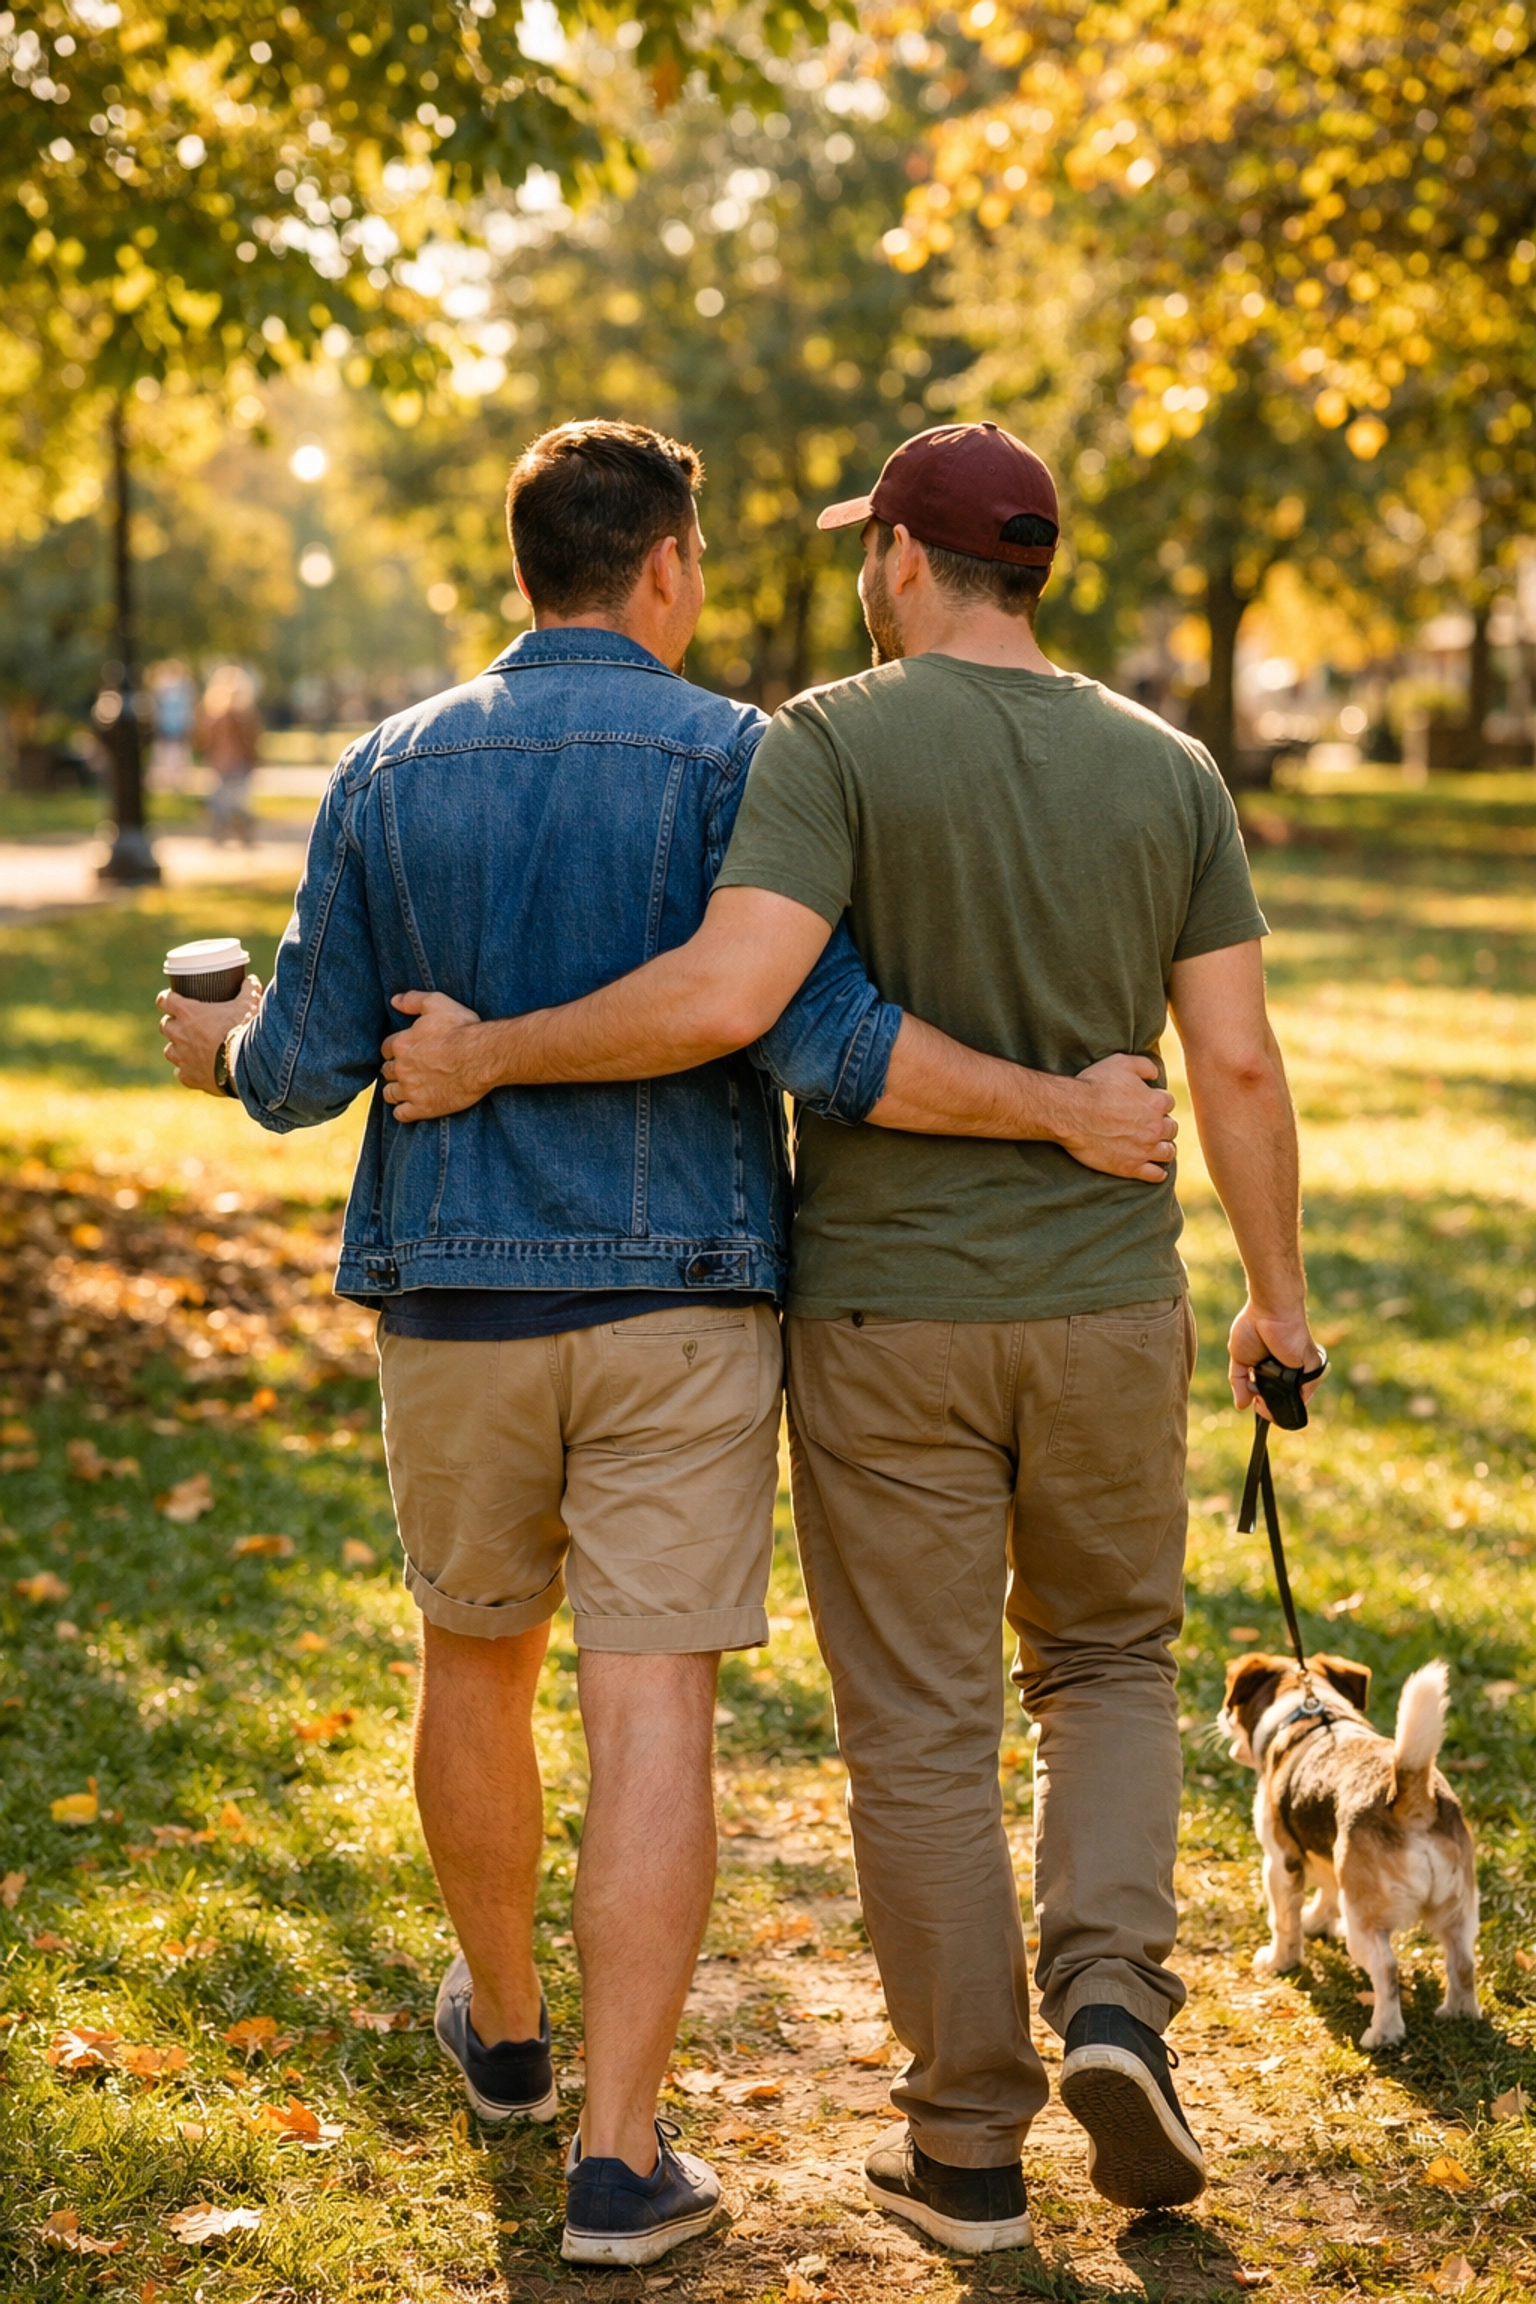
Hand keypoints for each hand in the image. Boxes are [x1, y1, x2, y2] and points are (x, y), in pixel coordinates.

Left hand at [156, 978, 260, 1094]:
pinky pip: (182, 1074)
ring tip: (191, 1048)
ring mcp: (182, 1058)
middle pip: (164, 1025)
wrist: (247, 1064)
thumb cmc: (244, 1030)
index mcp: (188, 1013)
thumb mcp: (249, 1004)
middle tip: (187, 1024)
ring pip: (169, 1051)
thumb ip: (248, 990)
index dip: (167, 999)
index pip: (164, 1000)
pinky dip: (188, 1071)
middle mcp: (179, 1034)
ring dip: (178, 1048)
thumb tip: (251, 980)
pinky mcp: (190, 1077)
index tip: (173, 999)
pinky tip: (199, 1070)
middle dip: (173, 1024)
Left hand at [381, 990, 489, 1120]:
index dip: (395, 1051)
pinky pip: (401, 1114)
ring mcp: (411, 1090)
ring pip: (390, 1094)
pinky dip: (403, 1112)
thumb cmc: (462, 1029)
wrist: (482, 1057)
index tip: (405, 1053)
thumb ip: (413, 1000)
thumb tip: (394, 1001)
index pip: (386, 1049)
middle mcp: (402, 1068)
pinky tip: (411, 1107)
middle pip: (386, 1072)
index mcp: (401, 1044)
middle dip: (395, 1071)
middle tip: (409, 1071)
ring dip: (396, 1091)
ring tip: (408, 1090)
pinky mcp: (423, 1108)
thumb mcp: (437, 1003)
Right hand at [1056, 1053, 1176, 1181]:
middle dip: (1162, 1125)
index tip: (1147, 1104)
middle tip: (1149, 1125)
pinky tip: (1156, 1170)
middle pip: (1171, 1128)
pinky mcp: (1130, 1167)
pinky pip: (1155, 1175)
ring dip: (1164, 1148)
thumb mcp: (1120, 1062)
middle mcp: (1155, 1127)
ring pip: (1168, 1152)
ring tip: (1155, 1147)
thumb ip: (1144, 1065)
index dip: (1157, 1102)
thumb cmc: (1093, 1085)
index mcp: (1155, 1102)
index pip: (1168, 1103)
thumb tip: (1156, 1074)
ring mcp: (1144, 1149)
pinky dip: (1158, 1173)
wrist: (1070, 1113)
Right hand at [1228, 1301, 1324, 1418]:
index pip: (1270, 1390)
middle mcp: (1287, 1369)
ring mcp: (1300, 1370)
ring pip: (1294, 1398)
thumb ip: (1239, 1382)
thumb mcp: (1239, 1359)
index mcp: (1271, 1365)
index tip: (1252, 1403)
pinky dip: (1293, 1402)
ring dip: (1279, 1407)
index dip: (1261, 1401)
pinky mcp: (1311, 1368)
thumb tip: (1240, 1405)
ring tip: (1262, 1405)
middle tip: (1258, 1406)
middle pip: (1282, 1396)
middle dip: (1270, 1407)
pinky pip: (1307, 1392)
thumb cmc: (1253, 1326)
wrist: (1269, 1311)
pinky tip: (1276, 1402)